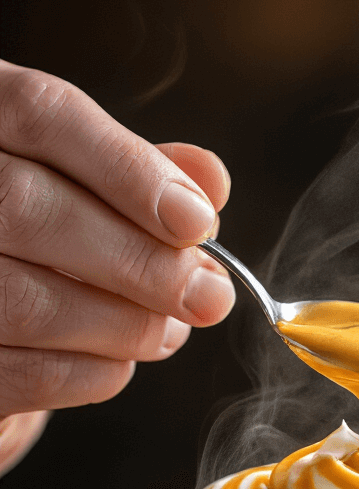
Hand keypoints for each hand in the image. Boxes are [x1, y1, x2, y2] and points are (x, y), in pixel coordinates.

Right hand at [0, 60, 234, 470]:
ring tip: (167, 331)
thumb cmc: (30, 238)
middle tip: (206, 296)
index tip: (198, 222)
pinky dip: (86, 374)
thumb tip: (209, 180)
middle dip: (139, 261)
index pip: (42, 114)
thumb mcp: (78, 184)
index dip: (128, 170)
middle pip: (28, 208)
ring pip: (24, 300)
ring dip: (121, 325)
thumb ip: (136, 174)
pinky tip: (116, 364)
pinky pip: (18, 374)